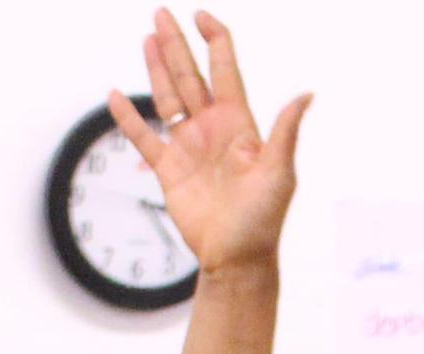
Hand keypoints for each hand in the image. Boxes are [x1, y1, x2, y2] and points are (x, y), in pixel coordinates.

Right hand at [108, 9, 309, 272]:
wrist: (238, 259)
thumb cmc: (263, 220)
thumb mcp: (279, 173)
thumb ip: (286, 131)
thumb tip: (307, 94)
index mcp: (239, 124)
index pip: (225, 71)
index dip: (215, 41)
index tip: (202, 16)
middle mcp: (212, 130)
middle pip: (190, 76)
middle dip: (177, 45)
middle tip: (162, 13)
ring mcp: (189, 147)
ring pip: (168, 98)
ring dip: (156, 69)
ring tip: (147, 38)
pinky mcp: (168, 170)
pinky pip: (144, 137)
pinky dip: (129, 118)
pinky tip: (116, 96)